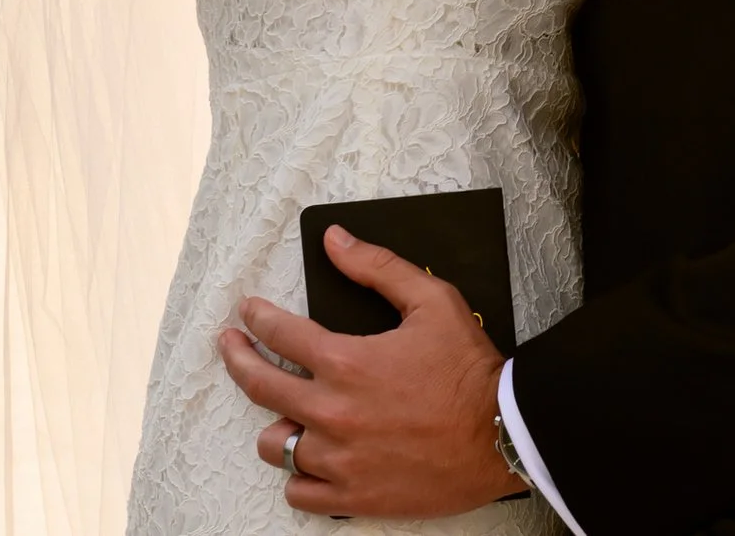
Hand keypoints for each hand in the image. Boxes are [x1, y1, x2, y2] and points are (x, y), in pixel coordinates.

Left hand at [217, 224, 521, 519]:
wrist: (504, 433)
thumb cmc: (469, 369)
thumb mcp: (432, 301)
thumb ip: (378, 268)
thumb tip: (334, 240)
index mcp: (346, 362)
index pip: (280, 333)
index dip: (257, 318)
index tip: (248, 312)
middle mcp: (331, 412)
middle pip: (258, 384)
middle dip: (237, 357)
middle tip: (231, 345)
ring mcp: (338, 458)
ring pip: (275, 445)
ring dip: (278, 424)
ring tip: (287, 412)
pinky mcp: (352, 494)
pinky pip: (298, 492)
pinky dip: (300, 475)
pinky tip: (309, 460)